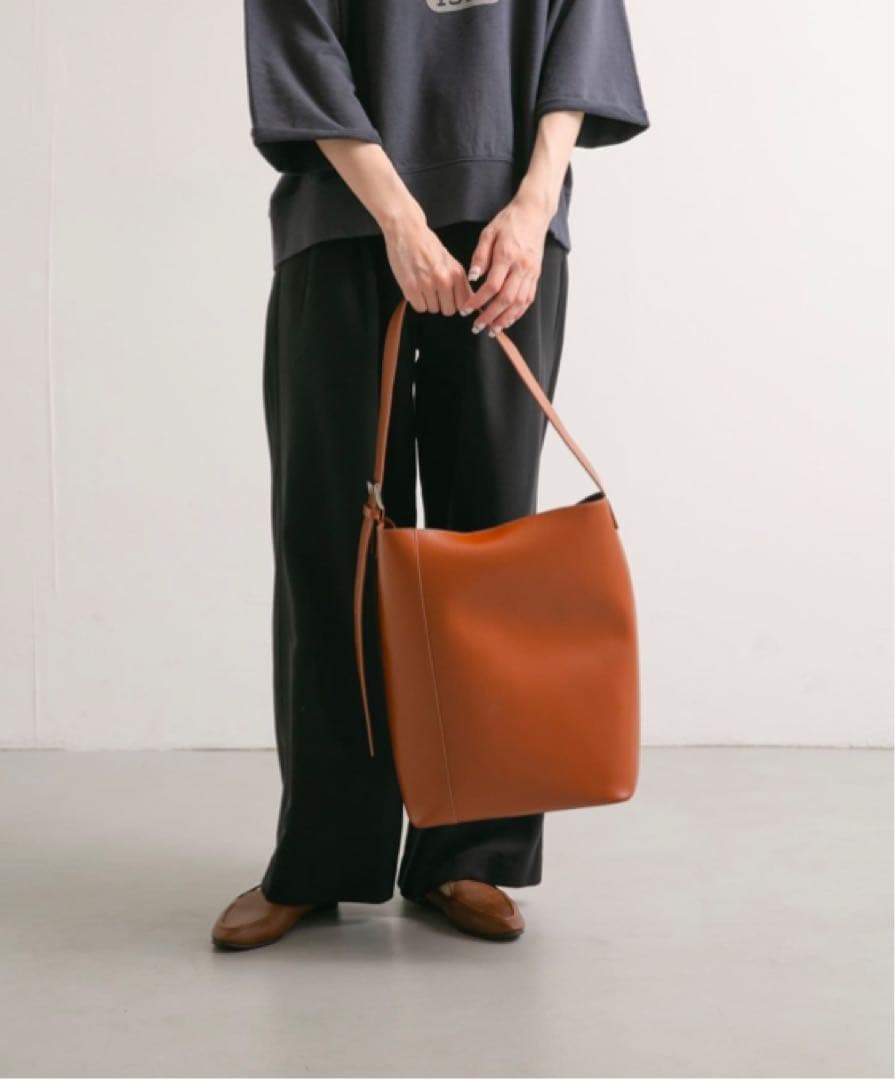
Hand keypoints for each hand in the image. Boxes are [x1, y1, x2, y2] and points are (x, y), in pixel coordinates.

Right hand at [382, 205, 473, 315]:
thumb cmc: (427, 245)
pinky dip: (417, 301)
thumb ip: (459, 282)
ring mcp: (427, 284)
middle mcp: (444, 279)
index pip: (464, 303)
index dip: (457, 304)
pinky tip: (416, 287)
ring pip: (433, 309)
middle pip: (448, 310)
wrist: (407, 232)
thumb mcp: (450, 261)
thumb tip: (468, 302)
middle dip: (442, 304)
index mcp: (456, 272)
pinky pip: (419, 308)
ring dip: (428, 302)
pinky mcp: (411, 288)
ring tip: (423, 285)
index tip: (452, 301)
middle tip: (435, 291)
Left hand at [463, 194, 553, 335]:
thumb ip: (480, 256)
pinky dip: (518, 313)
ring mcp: (531, 272)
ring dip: (505, 319)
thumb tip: (473, 278)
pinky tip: (508, 320)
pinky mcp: (536, 275)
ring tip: (493, 330)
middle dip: (491, 316)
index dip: (478, 301)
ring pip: (519, 303)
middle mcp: (521, 266)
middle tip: (477, 327)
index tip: (466, 310)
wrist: (533, 213)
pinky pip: (528, 299)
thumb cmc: (508, 221)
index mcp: (507, 255)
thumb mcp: (488, 233)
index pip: (492, 286)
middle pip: (506, 299)